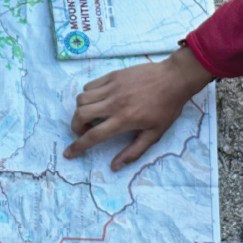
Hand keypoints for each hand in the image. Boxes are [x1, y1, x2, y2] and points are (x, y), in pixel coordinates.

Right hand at [65, 48, 214, 170]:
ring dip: (81, 110)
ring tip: (92, 115)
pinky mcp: (113, 75)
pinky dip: (88, 95)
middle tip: (84, 130)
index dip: (78, 146)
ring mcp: (112, 87)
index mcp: (124, 120)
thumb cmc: (166, 108)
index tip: (68, 153)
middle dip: (76, 126)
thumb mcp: (154, 134)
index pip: (93, 136)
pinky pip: (90, 86)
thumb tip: (115, 167)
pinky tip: (98, 99)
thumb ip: (133, 151)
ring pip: (82, 98)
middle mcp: (114, 103)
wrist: (174, 79)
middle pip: (81, 114)